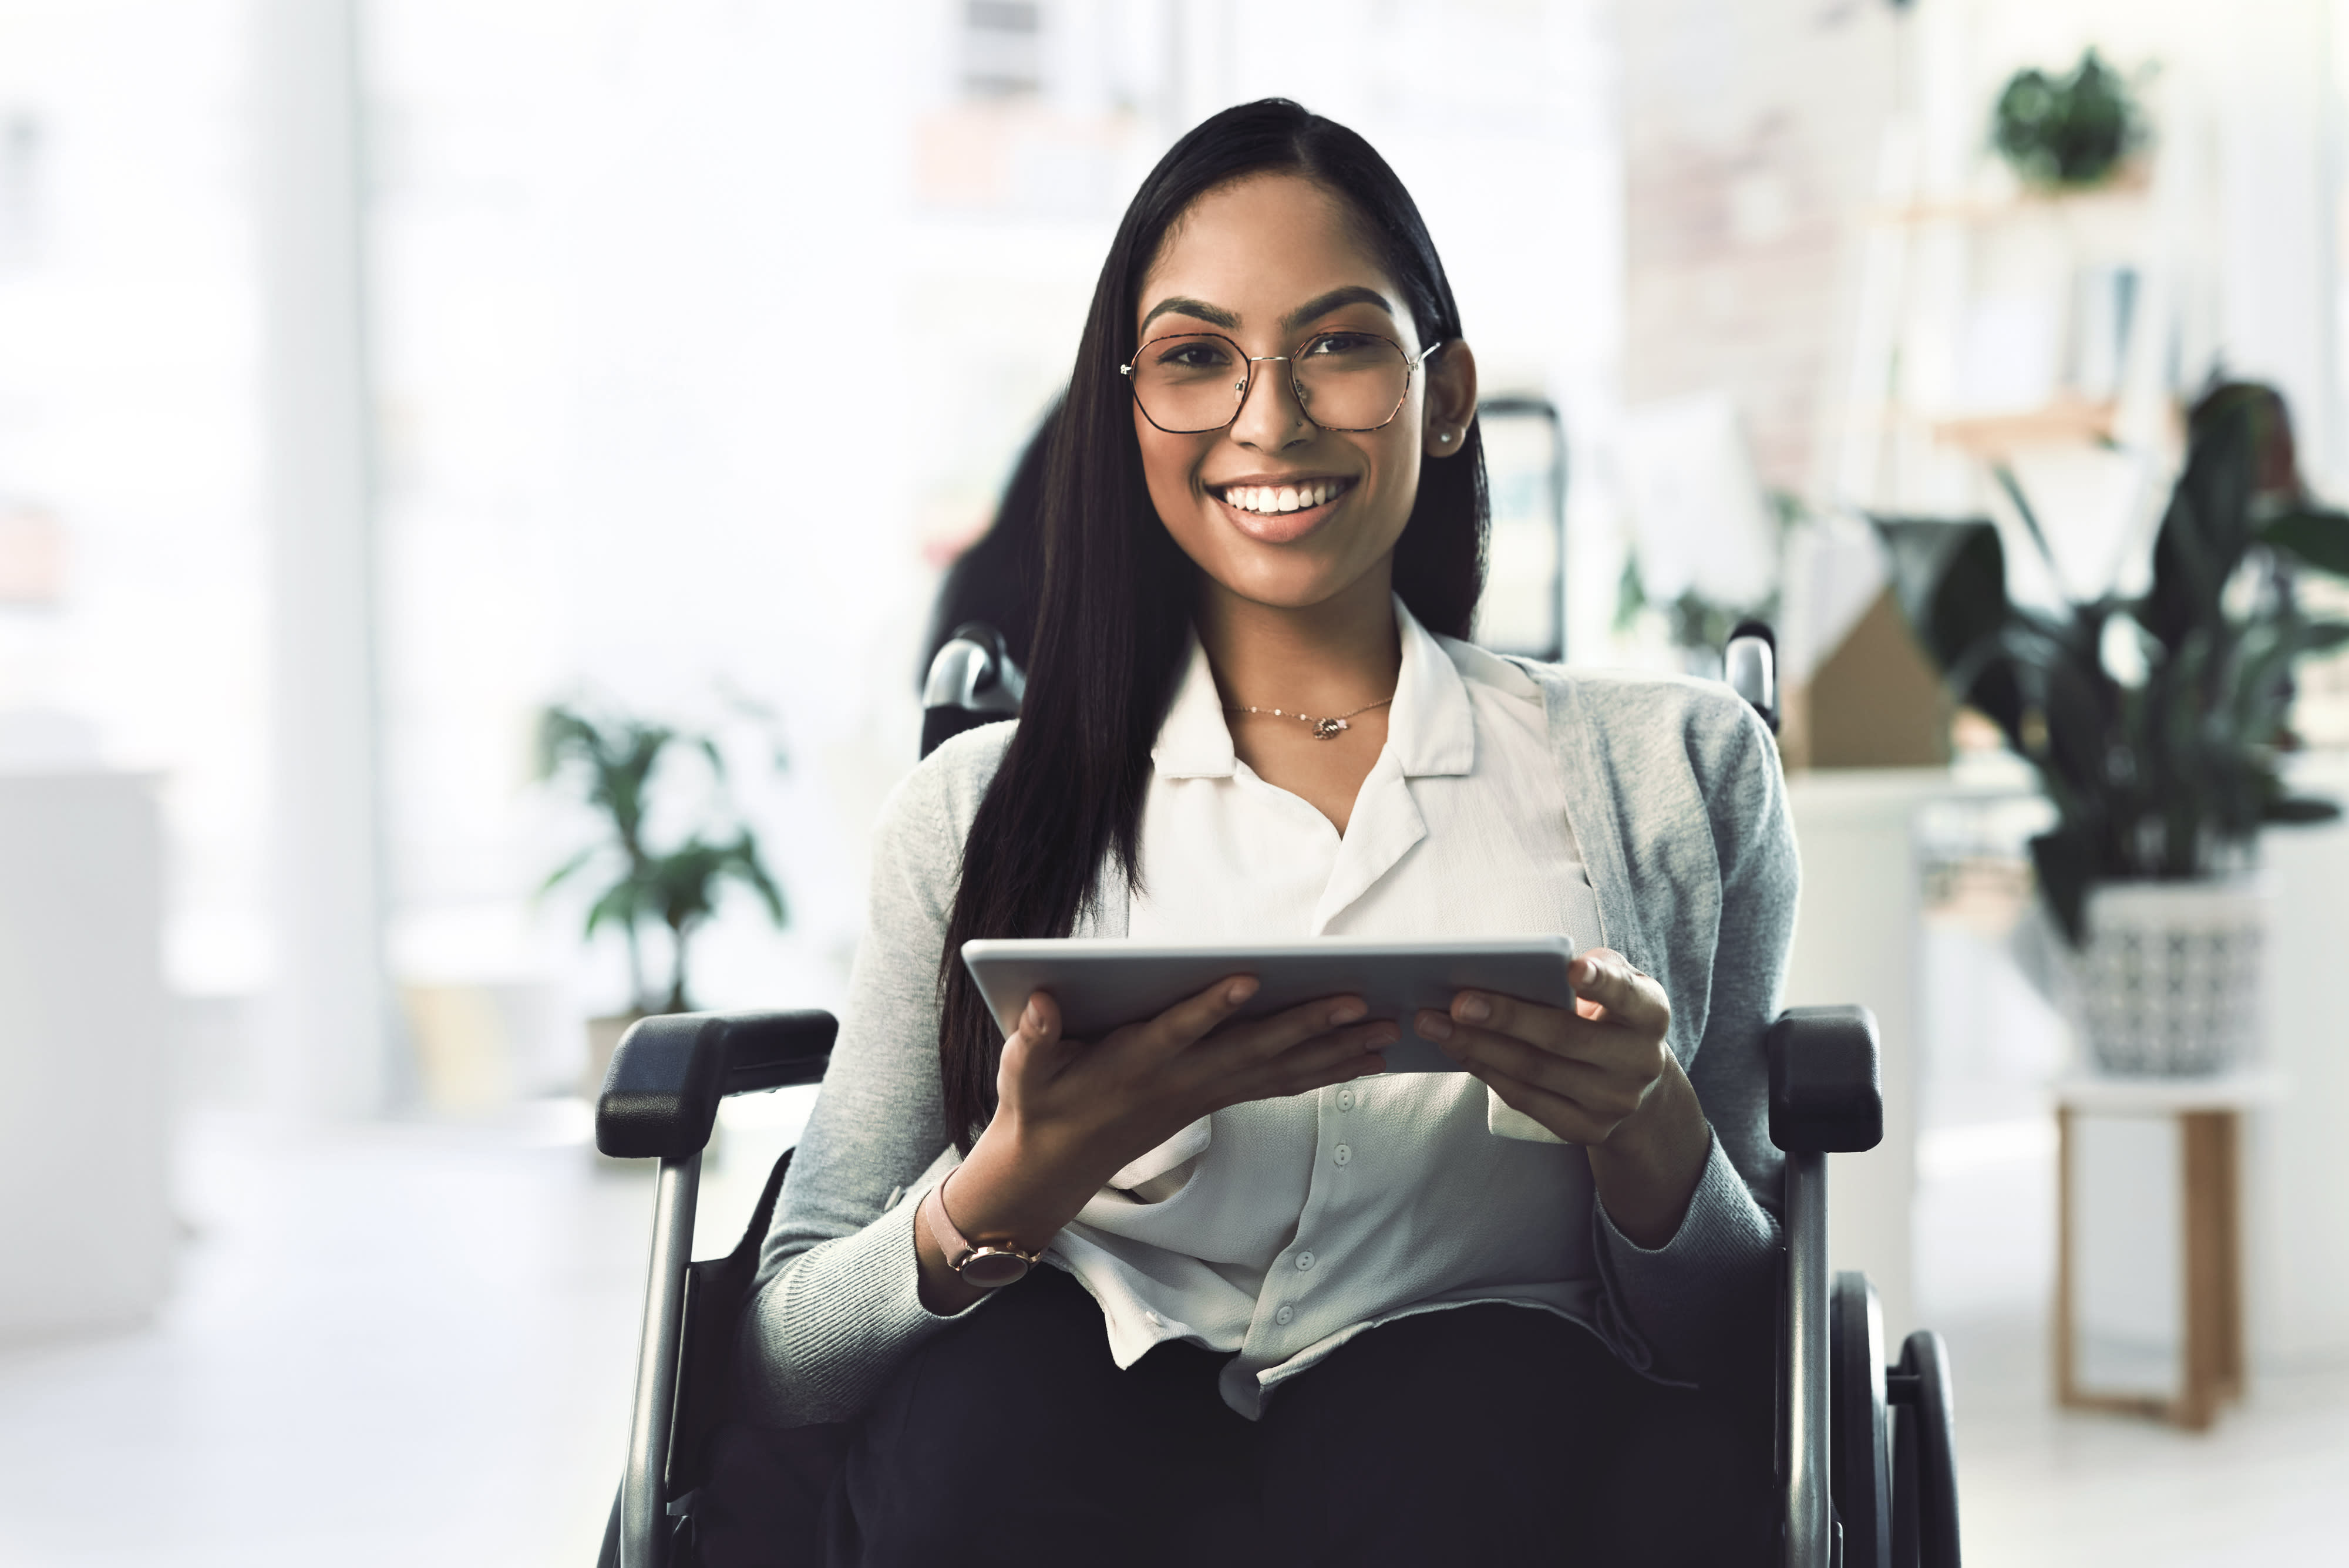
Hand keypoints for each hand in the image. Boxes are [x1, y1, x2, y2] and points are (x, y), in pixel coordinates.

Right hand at [916, 978, 1394, 1311]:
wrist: (1052, 1170)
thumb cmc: (1038, 1106)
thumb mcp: (1021, 1073)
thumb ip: (1031, 1038)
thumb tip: (1038, 1002)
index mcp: (1132, 1066)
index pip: (1176, 1032)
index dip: (1210, 1007)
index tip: (1246, 977)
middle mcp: (1179, 1083)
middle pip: (1251, 1052)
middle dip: (1308, 1027)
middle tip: (1361, 1003)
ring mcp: (1202, 1095)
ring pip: (1278, 1071)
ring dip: (1334, 1052)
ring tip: (1385, 1032)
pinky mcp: (1214, 1100)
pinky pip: (1279, 1085)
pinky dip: (1324, 1071)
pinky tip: (1364, 1059)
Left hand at [1414, 948, 1709, 1246]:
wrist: (1635, 1084)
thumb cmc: (1611, 1015)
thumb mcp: (1617, 985)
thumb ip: (1593, 968)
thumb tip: (1538, 965)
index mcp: (1650, 1014)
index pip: (1629, 996)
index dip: (1603, 983)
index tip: (1572, 968)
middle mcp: (1640, 1062)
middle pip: (1565, 1038)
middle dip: (1507, 1018)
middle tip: (1458, 1002)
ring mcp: (1613, 1102)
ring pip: (1535, 1072)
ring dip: (1478, 1047)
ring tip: (1434, 1023)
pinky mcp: (1586, 1129)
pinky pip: (1525, 1098)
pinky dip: (1486, 1071)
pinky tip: (1456, 1049)